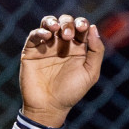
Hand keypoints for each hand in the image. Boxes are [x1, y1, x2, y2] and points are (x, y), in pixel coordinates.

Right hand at [20, 14, 105, 128]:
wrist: (49, 107)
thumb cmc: (71, 92)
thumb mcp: (90, 73)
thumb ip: (96, 52)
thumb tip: (93, 28)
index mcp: (78, 49)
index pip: (80, 28)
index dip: (82, 23)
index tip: (83, 27)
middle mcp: (62, 45)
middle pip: (65, 23)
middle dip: (68, 24)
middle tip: (68, 35)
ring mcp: (46, 46)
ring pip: (48, 24)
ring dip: (53, 22)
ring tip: (56, 28)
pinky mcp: (31, 51)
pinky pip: (34, 35)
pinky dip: (40, 32)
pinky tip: (46, 36)